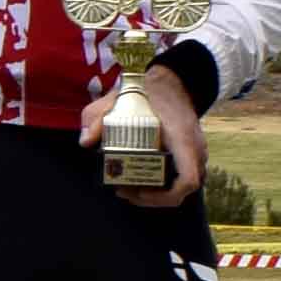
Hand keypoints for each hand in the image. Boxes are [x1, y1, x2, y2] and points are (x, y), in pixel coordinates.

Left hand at [79, 66, 206, 211]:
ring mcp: (195, 153)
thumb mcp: (118, 97)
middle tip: (125, 192)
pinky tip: (140, 181)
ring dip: (157, 194)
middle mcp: (194, 149)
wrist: (172, 81)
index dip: (166, 195)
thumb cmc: (149, 89)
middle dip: (153, 199)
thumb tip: (86, 140)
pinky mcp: (189, 155)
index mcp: (182, 138)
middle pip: (183, 191)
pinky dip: (162, 186)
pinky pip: (180, 178)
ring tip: (128, 189)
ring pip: (182, 187)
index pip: (187, 179)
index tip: (141, 191)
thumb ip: (98, 114)